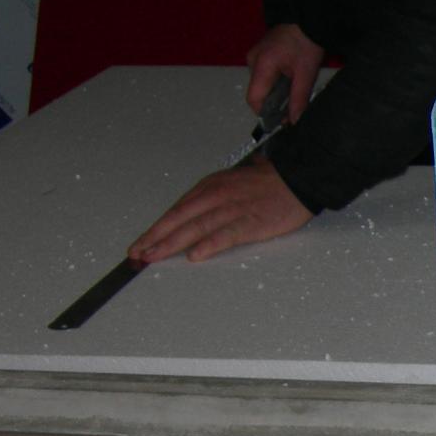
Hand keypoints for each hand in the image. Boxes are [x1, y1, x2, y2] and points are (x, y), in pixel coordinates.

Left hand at [128, 157, 312, 263]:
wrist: (298, 179)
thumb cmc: (267, 184)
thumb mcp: (231, 183)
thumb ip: (211, 200)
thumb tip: (192, 218)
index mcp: (209, 188)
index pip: (176, 211)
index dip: (156, 228)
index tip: (141, 243)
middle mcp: (215, 197)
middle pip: (179, 219)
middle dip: (155, 237)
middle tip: (137, 254)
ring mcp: (232, 209)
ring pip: (195, 227)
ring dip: (172, 243)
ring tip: (154, 256)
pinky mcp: (251, 222)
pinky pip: (226, 235)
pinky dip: (209, 244)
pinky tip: (194, 255)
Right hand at [246, 22, 323, 123]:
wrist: (306, 19)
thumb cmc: (306, 43)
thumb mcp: (306, 74)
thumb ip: (298, 100)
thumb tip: (294, 121)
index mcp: (261, 65)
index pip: (254, 99)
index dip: (266, 113)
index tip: (282, 120)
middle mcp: (252, 61)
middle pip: (258, 93)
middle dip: (275, 103)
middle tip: (295, 104)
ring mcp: (255, 56)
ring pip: (262, 85)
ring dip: (277, 92)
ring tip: (295, 86)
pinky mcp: (260, 54)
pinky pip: (265, 75)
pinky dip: (276, 82)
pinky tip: (291, 78)